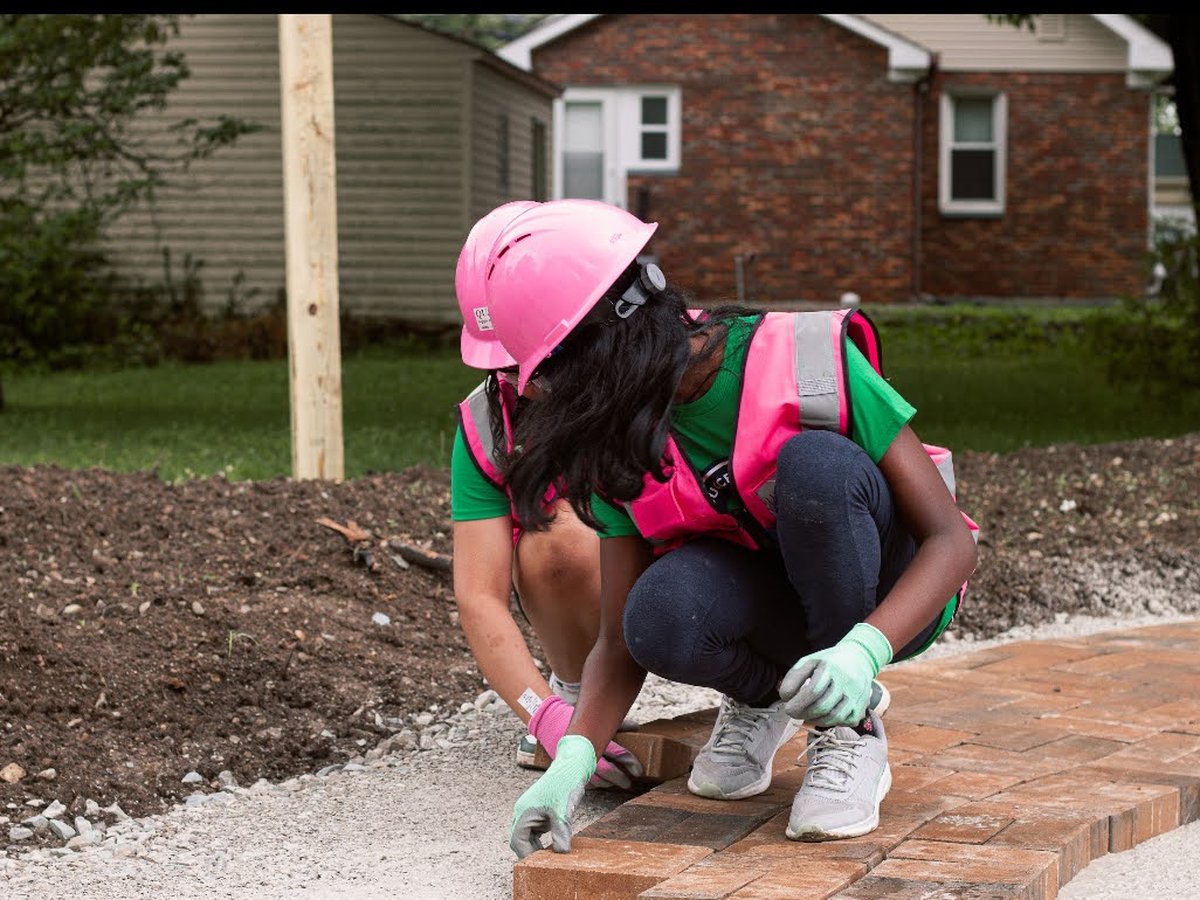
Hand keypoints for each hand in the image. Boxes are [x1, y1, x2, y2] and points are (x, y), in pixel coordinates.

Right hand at [509, 734, 595, 858]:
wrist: (571, 766)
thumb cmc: (564, 784)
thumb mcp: (563, 810)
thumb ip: (560, 832)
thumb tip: (561, 853)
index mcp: (523, 812)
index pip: (517, 841)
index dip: (526, 855)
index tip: (538, 866)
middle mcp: (523, 812)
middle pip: (519, 840)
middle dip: (529, 853)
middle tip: (543, 866)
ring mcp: (531, 812)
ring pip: (526, 837)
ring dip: (535, 848)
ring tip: (548, 860)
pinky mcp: (539, 811)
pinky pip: (535, 831)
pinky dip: (540, 841)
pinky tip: (552, 847)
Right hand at [528, 694, 642, 788]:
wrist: (548, 721)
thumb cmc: (574, 717)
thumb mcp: (595, 717)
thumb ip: (617, 725)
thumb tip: (636, 727)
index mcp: (595, 738)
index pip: (618, 753)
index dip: (630, 762)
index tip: (638, 770)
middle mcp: (586, 752)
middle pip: (607, 770)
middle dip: (620, 778)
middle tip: (629, 782)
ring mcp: (575, 761)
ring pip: (595, 780)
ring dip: (608, 784)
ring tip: (615, 784)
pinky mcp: (567, 767)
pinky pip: (582, 781)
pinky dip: (593, 784)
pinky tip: (601, 784)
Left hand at [778, 622, 892, 727]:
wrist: (859, 658)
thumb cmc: (829, 662)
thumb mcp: (810, 661)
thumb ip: (795, 676)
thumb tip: (785, 696)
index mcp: (831, 668)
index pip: (813, 691)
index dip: (798, 703)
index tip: (787, 707)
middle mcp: (847, 682)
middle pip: (823, 706)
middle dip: (803, 714)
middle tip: (793, 713)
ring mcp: (857, 695)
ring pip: (834, 717)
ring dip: (816, 720)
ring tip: (806, 715)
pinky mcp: (862, 706)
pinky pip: (846, 721)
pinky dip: (832, 722)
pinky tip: (823, 716)